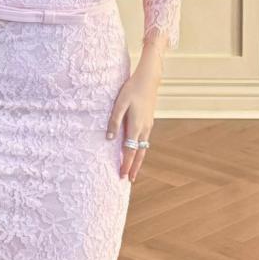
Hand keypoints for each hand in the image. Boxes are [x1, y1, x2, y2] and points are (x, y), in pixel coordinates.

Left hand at [106, 56, 161, 182]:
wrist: (149, 79)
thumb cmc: (131, 89)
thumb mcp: (119, 104)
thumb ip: (114, 121)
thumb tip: (109, 139)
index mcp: (136, 126)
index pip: (130, 150)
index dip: (126, 164)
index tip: (122, 175)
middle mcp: (144, 128)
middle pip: (139, 153)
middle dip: (134, 167)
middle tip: (129, 180)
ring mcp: (148, 125)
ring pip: (143, 147)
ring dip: (138, 159)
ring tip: (132, 169)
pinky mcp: (148, 121)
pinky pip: (144, 140)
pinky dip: (140, 149)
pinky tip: (136, 150)